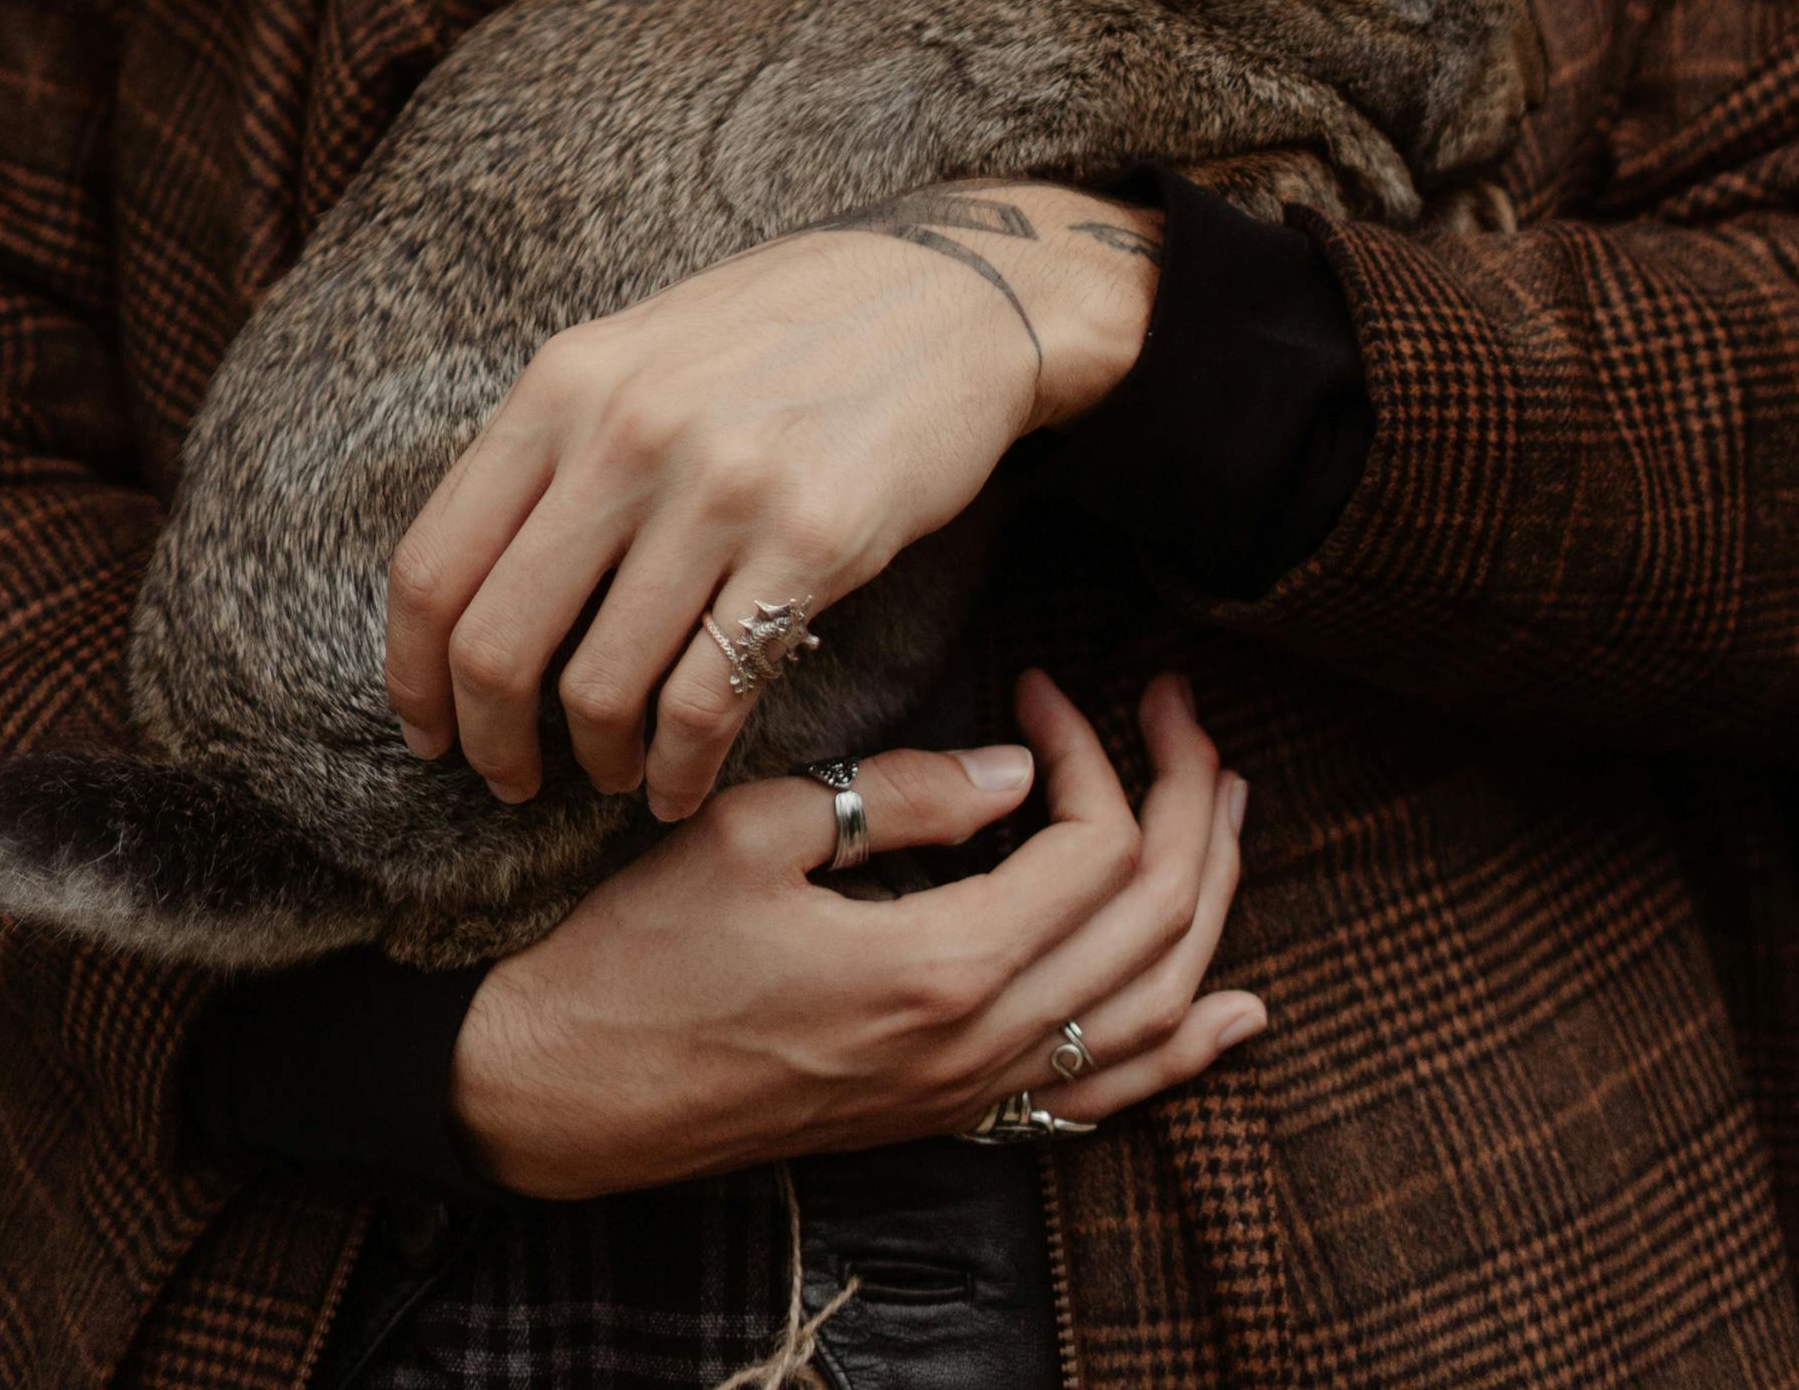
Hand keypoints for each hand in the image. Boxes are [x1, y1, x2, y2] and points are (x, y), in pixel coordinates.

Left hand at [385, 183, 1161, 819]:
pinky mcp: (809, 542)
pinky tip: (683, 779)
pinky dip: (681, 769)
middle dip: (491, 742)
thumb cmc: (788, 330)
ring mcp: (718, 487)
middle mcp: (625, 431)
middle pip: (498, 643)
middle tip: (511, 777)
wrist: (950, 298)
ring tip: (614, 774)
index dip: (415, 673)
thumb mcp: (645, 350)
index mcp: (565, 382)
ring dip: (595, 764)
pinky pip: (707, 698)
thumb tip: (475, 576)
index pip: (435, 561)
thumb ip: (560, 443)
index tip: (430, 728)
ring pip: (600, 688)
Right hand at [448, 669, 1263, 1196]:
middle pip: (1152, 924)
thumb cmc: (640, 953)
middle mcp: (977, 1051)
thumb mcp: (756, 834)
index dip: (1089, 750)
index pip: (1091, 848)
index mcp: (938, 970)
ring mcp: (968, 1099)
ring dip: (1206, 903)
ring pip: (1152, 1009)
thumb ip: (906, 796)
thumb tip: (1018, 764)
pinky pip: (1105, 1099)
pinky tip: (1234, 1011)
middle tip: (1174, 710)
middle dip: (1185, 802)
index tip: (1040, 679)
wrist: (564, 1094)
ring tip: (1226, 810)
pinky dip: (1184, 1050)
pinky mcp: (946, 1120)